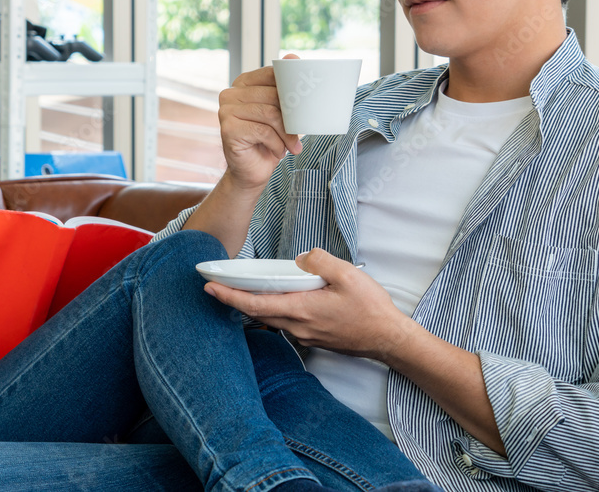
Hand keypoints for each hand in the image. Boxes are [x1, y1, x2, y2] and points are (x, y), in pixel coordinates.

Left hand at [204, 249, 411, 360]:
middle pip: (257, 313)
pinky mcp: (313, 337)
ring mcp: (305, 335)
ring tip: (241, 290)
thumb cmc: (371, 309)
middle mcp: (298, 326)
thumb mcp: (347, 275)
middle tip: (215, 286)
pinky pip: (286, 323)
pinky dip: (273, 311)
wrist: (388, 339)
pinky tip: (277, 300)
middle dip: (233, 300)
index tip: (210, 289)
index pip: (255, 304)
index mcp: (302, 309)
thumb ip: (319, 262)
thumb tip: (302, 259)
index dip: (229, 297)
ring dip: (253, 306)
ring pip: (271, 319)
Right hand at [217, 55, 301, 191]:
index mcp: (243, 83)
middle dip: (291, 116)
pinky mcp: (227, 129)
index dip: (292, 88)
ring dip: (286, 133)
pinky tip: (277, 151)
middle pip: (273, 95)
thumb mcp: (281, 111)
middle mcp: (231, 93)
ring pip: (269, 114)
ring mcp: (226, 111)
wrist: (253, 170)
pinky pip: (262, 131)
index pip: (272, 74)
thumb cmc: (269, 139)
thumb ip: (285, 87)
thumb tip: (293, 56)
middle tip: (299, 131)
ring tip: (290, 145)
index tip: (306, 103)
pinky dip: (276, 143)